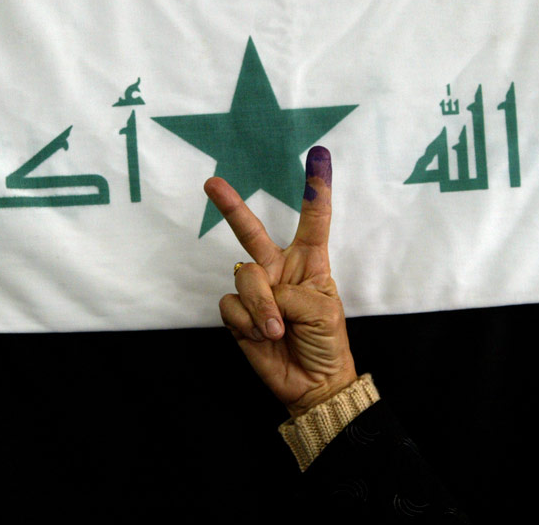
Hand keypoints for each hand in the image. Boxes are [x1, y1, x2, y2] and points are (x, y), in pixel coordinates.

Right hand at [205, 146, 356, 416]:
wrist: (311, 383)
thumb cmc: (327, 342)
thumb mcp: (323, 309)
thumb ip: (290, 292)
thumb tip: (261, 293)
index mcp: (309, 261)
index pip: (313, 220)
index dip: (316, 189)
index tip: (318, 155)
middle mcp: (279, 268)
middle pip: (251, 230)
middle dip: (231, 206)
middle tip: (211, 182)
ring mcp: (256, 290)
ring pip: (244, 276)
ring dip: (261, 306)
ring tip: (277, 330)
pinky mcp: (238, 312)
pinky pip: (231, 304)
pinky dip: (248, 322)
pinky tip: (262, 337)